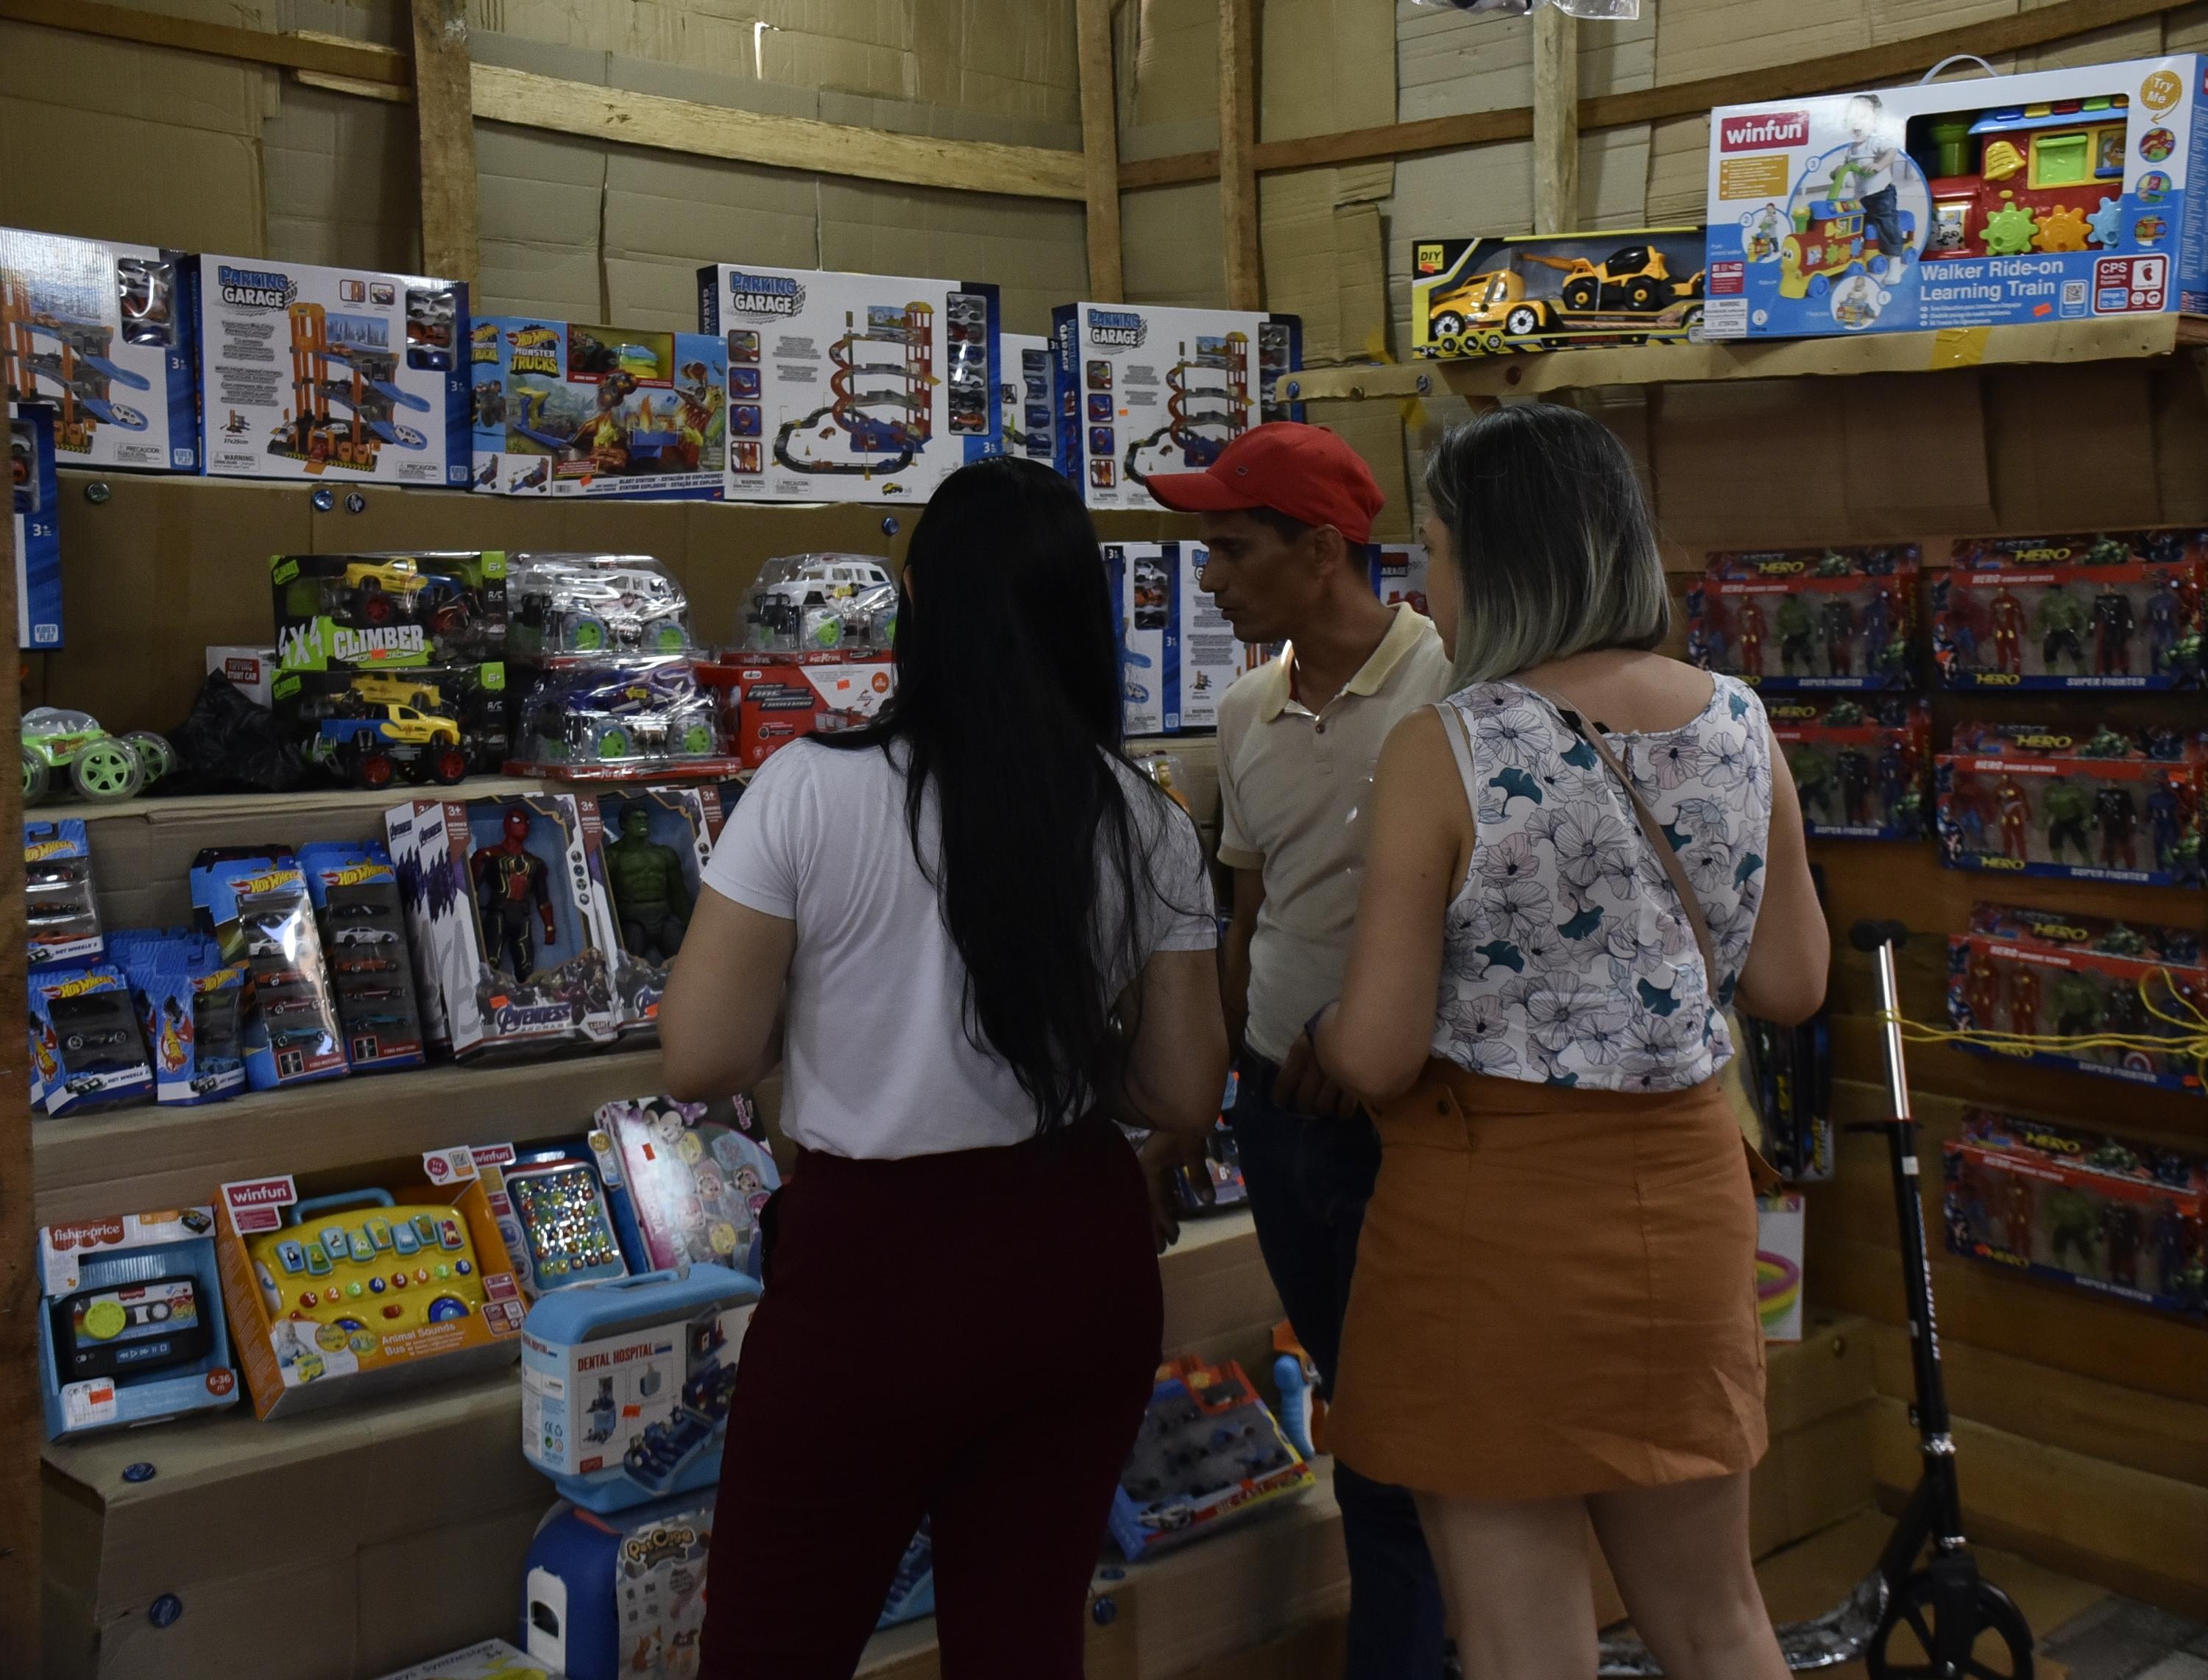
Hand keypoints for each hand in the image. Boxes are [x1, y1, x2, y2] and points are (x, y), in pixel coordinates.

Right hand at [1138, 1131, 1205, 1254]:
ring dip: (1165, 1213)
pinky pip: (1165, 1184)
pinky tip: (1177, 1208)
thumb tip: (1208, 1201)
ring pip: (1159, 1194)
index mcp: (1150, 1167)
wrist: (1181, 1096)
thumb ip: (1198, 1175)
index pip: (1156, 1201)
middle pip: (1152, 1201)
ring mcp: (1157, 1162)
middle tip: (1163, 1247)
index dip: (1162, 1221)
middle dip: (1158, 1224)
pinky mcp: (1165, 1158)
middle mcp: (1149, 1167)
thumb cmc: (1184, 1122)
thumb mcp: (1192, 1149)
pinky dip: (1171, 1198)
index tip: (1170, 1240)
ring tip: (1171, 1233)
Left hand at [1276, 1028, 1356, 1119]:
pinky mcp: (1356, 1081)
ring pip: (1324, 1105)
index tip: (1280, 1102)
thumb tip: (1294, 1074)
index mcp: (1302, 1051)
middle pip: (1305, 1098)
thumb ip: (1302, 1052)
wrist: (1366, 1015)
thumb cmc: (1335, 1019)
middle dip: (1304, 1107)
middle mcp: (1316, 1067)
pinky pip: (1346, 1106)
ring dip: (1322, 1109)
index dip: (1280, 1095)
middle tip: (1306, 1108)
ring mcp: (1336, 1075)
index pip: (1285, 1081)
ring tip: (1324, 1109)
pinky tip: (1341, 1112)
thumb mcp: (1311, 1032)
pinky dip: (1342, 1112)